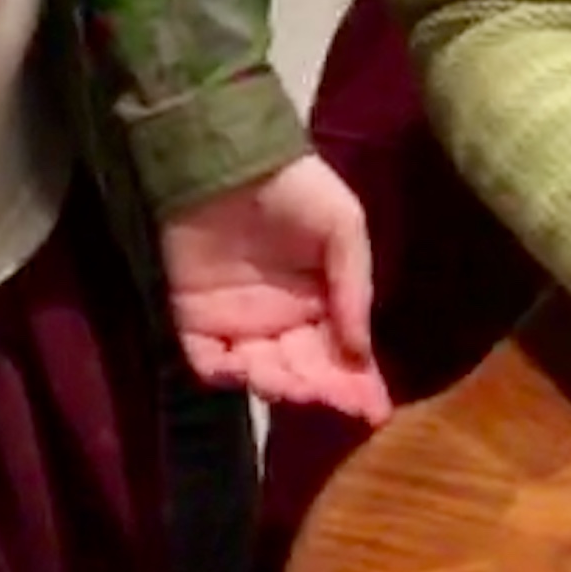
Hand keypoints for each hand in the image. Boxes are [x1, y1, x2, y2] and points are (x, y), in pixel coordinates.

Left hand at [164, 157, 391, 420]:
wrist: (228, 159)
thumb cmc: (295, 188)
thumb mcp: (343, 226)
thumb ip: (354, 287)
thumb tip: (361, 352)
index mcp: (324, 303)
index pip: (345, 357)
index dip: (359, 386)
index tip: (374, 412)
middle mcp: (285, 321)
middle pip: (305, 373)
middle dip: (318, 389)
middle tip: (321, 392)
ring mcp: (239, 323)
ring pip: (261, 374)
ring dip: (274, 383)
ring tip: (282, 377)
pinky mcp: (195, 319)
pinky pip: (207, 361)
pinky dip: (221, 372)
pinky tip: (239, 366)